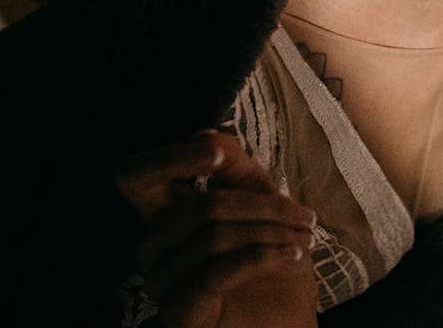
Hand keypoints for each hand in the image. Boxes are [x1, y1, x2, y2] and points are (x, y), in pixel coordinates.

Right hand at [114, 130, 317, 327]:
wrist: (288, 326)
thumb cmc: (275, 266)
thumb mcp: (264, 206)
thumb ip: (236, 169)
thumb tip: (205, 133)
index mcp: (169, 217)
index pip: (136, 177)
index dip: (169, 159)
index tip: (214, 155)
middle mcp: (154, 249)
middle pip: (200, 206)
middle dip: (264, 206)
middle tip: (306, 218)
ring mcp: (161, 283)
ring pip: (213, 236)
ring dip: (272, 233)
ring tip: (305, 241)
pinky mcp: (178, 312)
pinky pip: (216, 270)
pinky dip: (263, 257)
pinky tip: (292, 256)